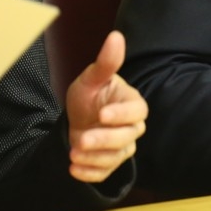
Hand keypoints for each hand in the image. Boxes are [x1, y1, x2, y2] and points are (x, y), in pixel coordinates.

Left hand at [65, 30, 148, 182]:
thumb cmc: (90, 96)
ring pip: (117, 157)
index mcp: (132, 103)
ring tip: (73, 153)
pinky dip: (90, 173)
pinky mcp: (110, 163)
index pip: (136, 111)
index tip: (102, 114)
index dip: (122, 114)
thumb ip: (106, 63)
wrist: (79, 119)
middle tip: (82, 138)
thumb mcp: (91, 79)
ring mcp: (122, 146)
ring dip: (95, 158)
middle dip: (105, 139)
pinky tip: (73, 169)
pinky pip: (106, 173)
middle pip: (128, 136)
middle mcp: (132, 126)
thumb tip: (116, 37)